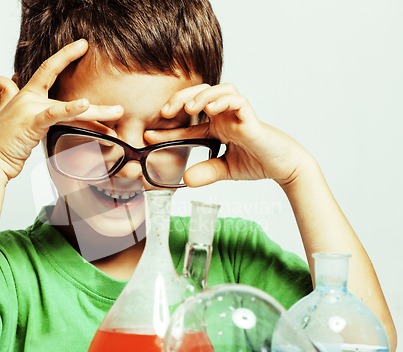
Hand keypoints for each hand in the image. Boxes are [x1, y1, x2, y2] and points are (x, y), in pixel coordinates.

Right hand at [0, 39, 123, 180]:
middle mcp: (29, 98)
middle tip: (118, 102)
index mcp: (26, 95)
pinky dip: (70, 109)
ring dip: (97, 112)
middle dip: (92, 94)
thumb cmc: (0, 140)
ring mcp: (29, 109)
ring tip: (117, 113)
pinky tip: (85, 104)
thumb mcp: (3, 110)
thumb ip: (4, 92)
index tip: (82, 45)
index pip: (48, 69)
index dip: (65, 55)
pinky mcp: (31, 123)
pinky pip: (54, 114)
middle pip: (66, 90)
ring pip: (69, 107)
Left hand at [145, 83, 311, 187]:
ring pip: (218, 89)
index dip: (168, 129)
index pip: (188, 124)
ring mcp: (238, 114)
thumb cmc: (258, 162)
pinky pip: (237, 99)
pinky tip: (210, 109)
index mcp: (217, 127)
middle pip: (199, 95)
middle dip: (179, 99)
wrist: (283, 166)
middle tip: (164, 112)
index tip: (148, 135)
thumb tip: (186, 181)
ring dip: (201, 95)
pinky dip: (222, 100)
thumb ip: (207, 172)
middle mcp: (225, 116)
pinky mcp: (251, 116)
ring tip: (188, 108)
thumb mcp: (225, 170)